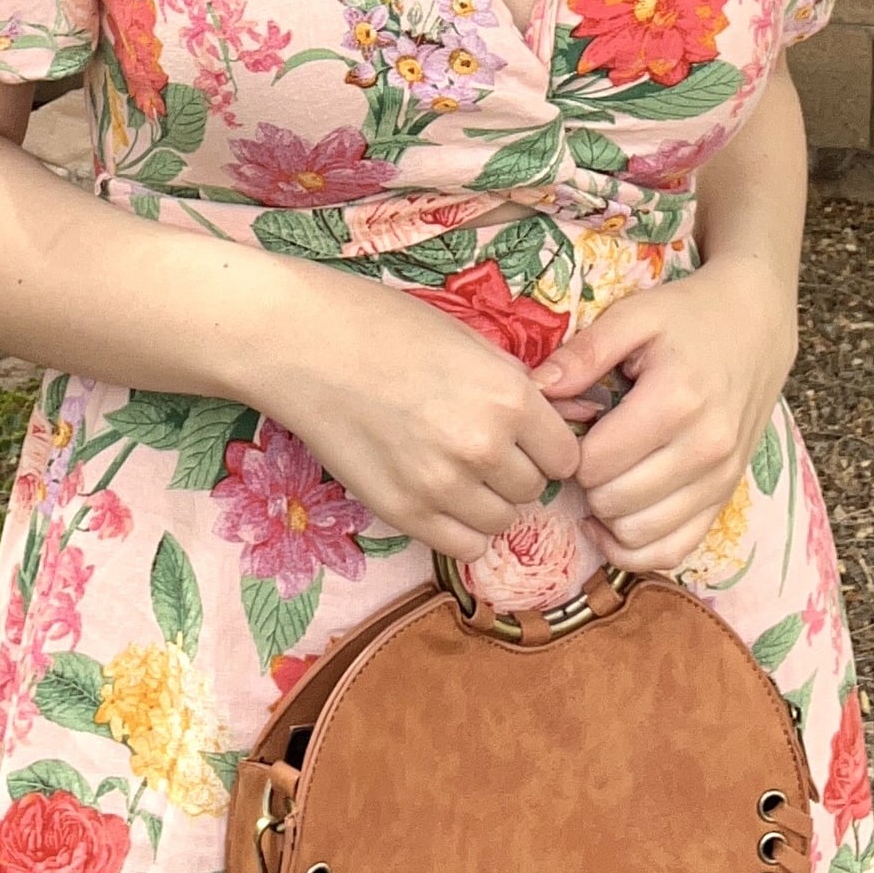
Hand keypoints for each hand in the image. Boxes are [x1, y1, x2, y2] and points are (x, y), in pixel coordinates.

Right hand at [269, 273, 582, 562]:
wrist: (306, 344)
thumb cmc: (388, 326)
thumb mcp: (470, 342)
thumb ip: (516, 387)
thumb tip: (566, 419)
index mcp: (509, 397)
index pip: (566, 456)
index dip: (547, 445)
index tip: (527, 437)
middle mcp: (484, 447)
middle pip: (534, 489)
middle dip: (515, 470)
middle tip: (482, 446)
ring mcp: (442, 485)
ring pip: (502, 522)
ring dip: (489, 501)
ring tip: (456, 469)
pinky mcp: (403, 512)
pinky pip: (463, 546)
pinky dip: (460, 526)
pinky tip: (439, 494)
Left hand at [528, 257, 798, 574]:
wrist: (757, 323)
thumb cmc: (689, 315)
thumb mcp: (633, 316)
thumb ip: (584, 353)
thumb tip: (537, 391)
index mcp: (675, 400)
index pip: (595, 463)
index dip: (568, 451)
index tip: (572, 427)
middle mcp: (704, 448)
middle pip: (614, 502)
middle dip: (586, 482)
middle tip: (587, 448)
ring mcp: (721, 477)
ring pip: (640, 535)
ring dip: (608, 515)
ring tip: (603, 476)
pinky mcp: (727, 495)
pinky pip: (677, 550)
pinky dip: (639, 547)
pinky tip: (616, 520)